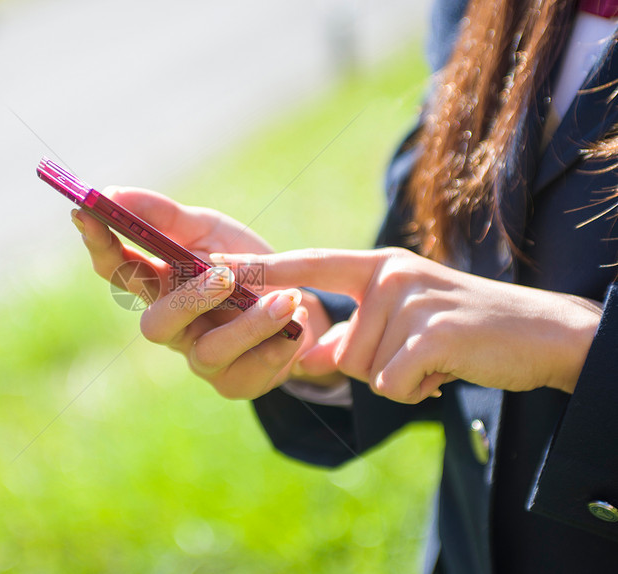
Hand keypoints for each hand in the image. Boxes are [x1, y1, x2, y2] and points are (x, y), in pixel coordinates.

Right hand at [71, 187, 331, 398]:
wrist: (297, 303)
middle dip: (188, 300)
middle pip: (155, 325)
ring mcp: (200, 359)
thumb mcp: (209, 230)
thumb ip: (164, 216)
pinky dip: (277, 347)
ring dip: (249, 326)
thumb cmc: (243, 264)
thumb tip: (113, 192)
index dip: (98, 244)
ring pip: (208, 353)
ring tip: (287, 300)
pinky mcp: (234, 383)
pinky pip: (248, 375)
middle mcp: (172, 326)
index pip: (116, 268)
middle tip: (223, 275)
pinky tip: (297, 325)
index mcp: (157, 286)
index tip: (87, 212)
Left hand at [215, 247, 602, 402]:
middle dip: (377, 366)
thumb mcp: (406, 321)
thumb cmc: (467, 330)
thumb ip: (355, 333)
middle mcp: (389, 275)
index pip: (309, 264)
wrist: (544, 334)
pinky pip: (391, 384)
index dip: (261, 269)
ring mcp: (411, 300)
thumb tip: (309, 357)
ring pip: (364, 370)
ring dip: (401, 378)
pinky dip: (418, 389)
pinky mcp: (431, 333)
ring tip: (440, 356)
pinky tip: (448, 370)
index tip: (214, 265)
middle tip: (423, 350)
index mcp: (380, 266)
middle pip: (340, 349)